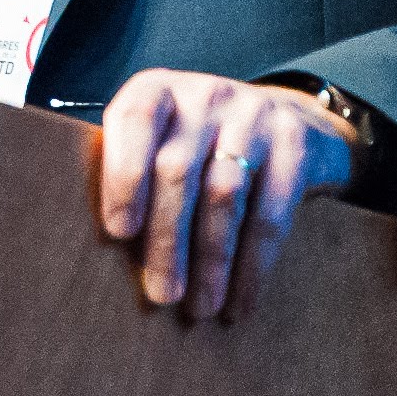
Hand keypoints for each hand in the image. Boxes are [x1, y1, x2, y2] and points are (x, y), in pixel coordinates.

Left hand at [90, 70, 359, 322]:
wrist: (288, 120)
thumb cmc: (198, 144)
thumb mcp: (160, 139)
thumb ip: (130, 173)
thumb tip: (100, 252)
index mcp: (156, 90)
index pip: (134, 121)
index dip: (123, 175)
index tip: (119, 232)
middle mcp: (204, 95)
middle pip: (177, 170)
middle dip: (166, 240)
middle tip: (161, 294)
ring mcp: (254, 115)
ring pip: (225, 196)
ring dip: (210, 260)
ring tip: (200, 305)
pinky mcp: (296, 145)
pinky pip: (272, 213)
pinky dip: (255, 264)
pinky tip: (242, 300)